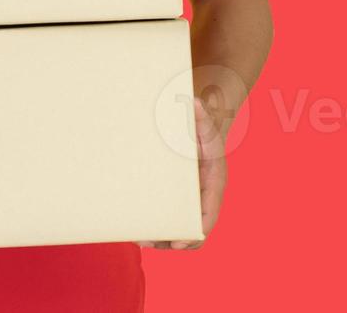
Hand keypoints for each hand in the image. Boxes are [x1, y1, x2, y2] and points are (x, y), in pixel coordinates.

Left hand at [138, 95, 226, 250]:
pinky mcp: (176, 201)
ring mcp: (190, 203)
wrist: (198, 132)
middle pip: (191, 232)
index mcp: (213, 186)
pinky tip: (133, 227)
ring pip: (177, 231)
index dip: (196, 231)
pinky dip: (153, 227)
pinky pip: (168, 221)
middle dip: (170, 241)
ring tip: (135, 237)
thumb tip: (193, 101)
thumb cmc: (201, 129)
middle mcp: (203, 199)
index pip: (208, 216)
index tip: (179, 244)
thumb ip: (200, 115)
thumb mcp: (203, 121)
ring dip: (159, 238)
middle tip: (146, 241)